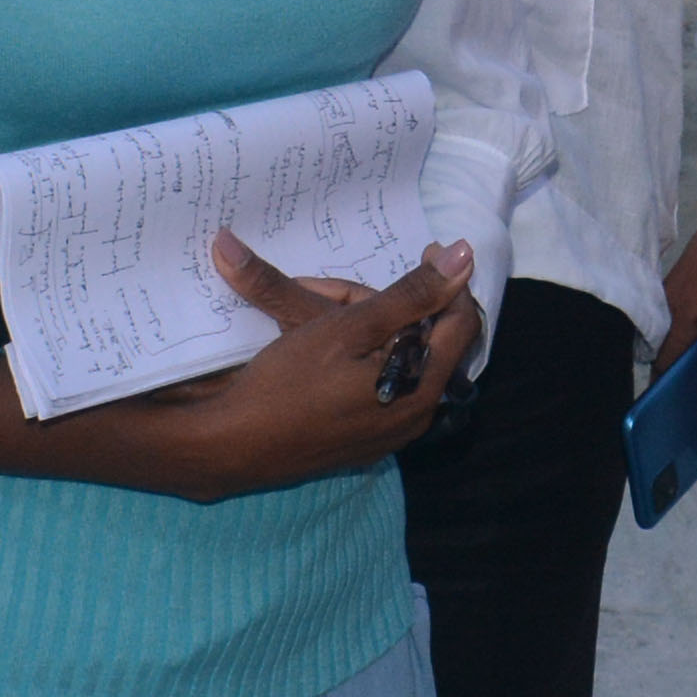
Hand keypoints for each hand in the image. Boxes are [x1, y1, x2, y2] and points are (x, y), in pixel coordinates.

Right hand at [83, 235, 482, 503]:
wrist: (231, 446)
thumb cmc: (288, 384)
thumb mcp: (349, 327)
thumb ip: (411, 293)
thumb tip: (465, 256)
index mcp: (422, 388)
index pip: (461, 323)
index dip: (449, 282)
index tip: (423, 251)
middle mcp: (416, 416)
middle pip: (428, 342)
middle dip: (397, 305)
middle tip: (351, 288)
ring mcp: (389, 433)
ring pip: (400, 361)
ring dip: (374, 329)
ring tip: (330, 308)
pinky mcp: (362, 439)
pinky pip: (379, 384)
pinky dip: (361, 357)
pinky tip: (327, 344)